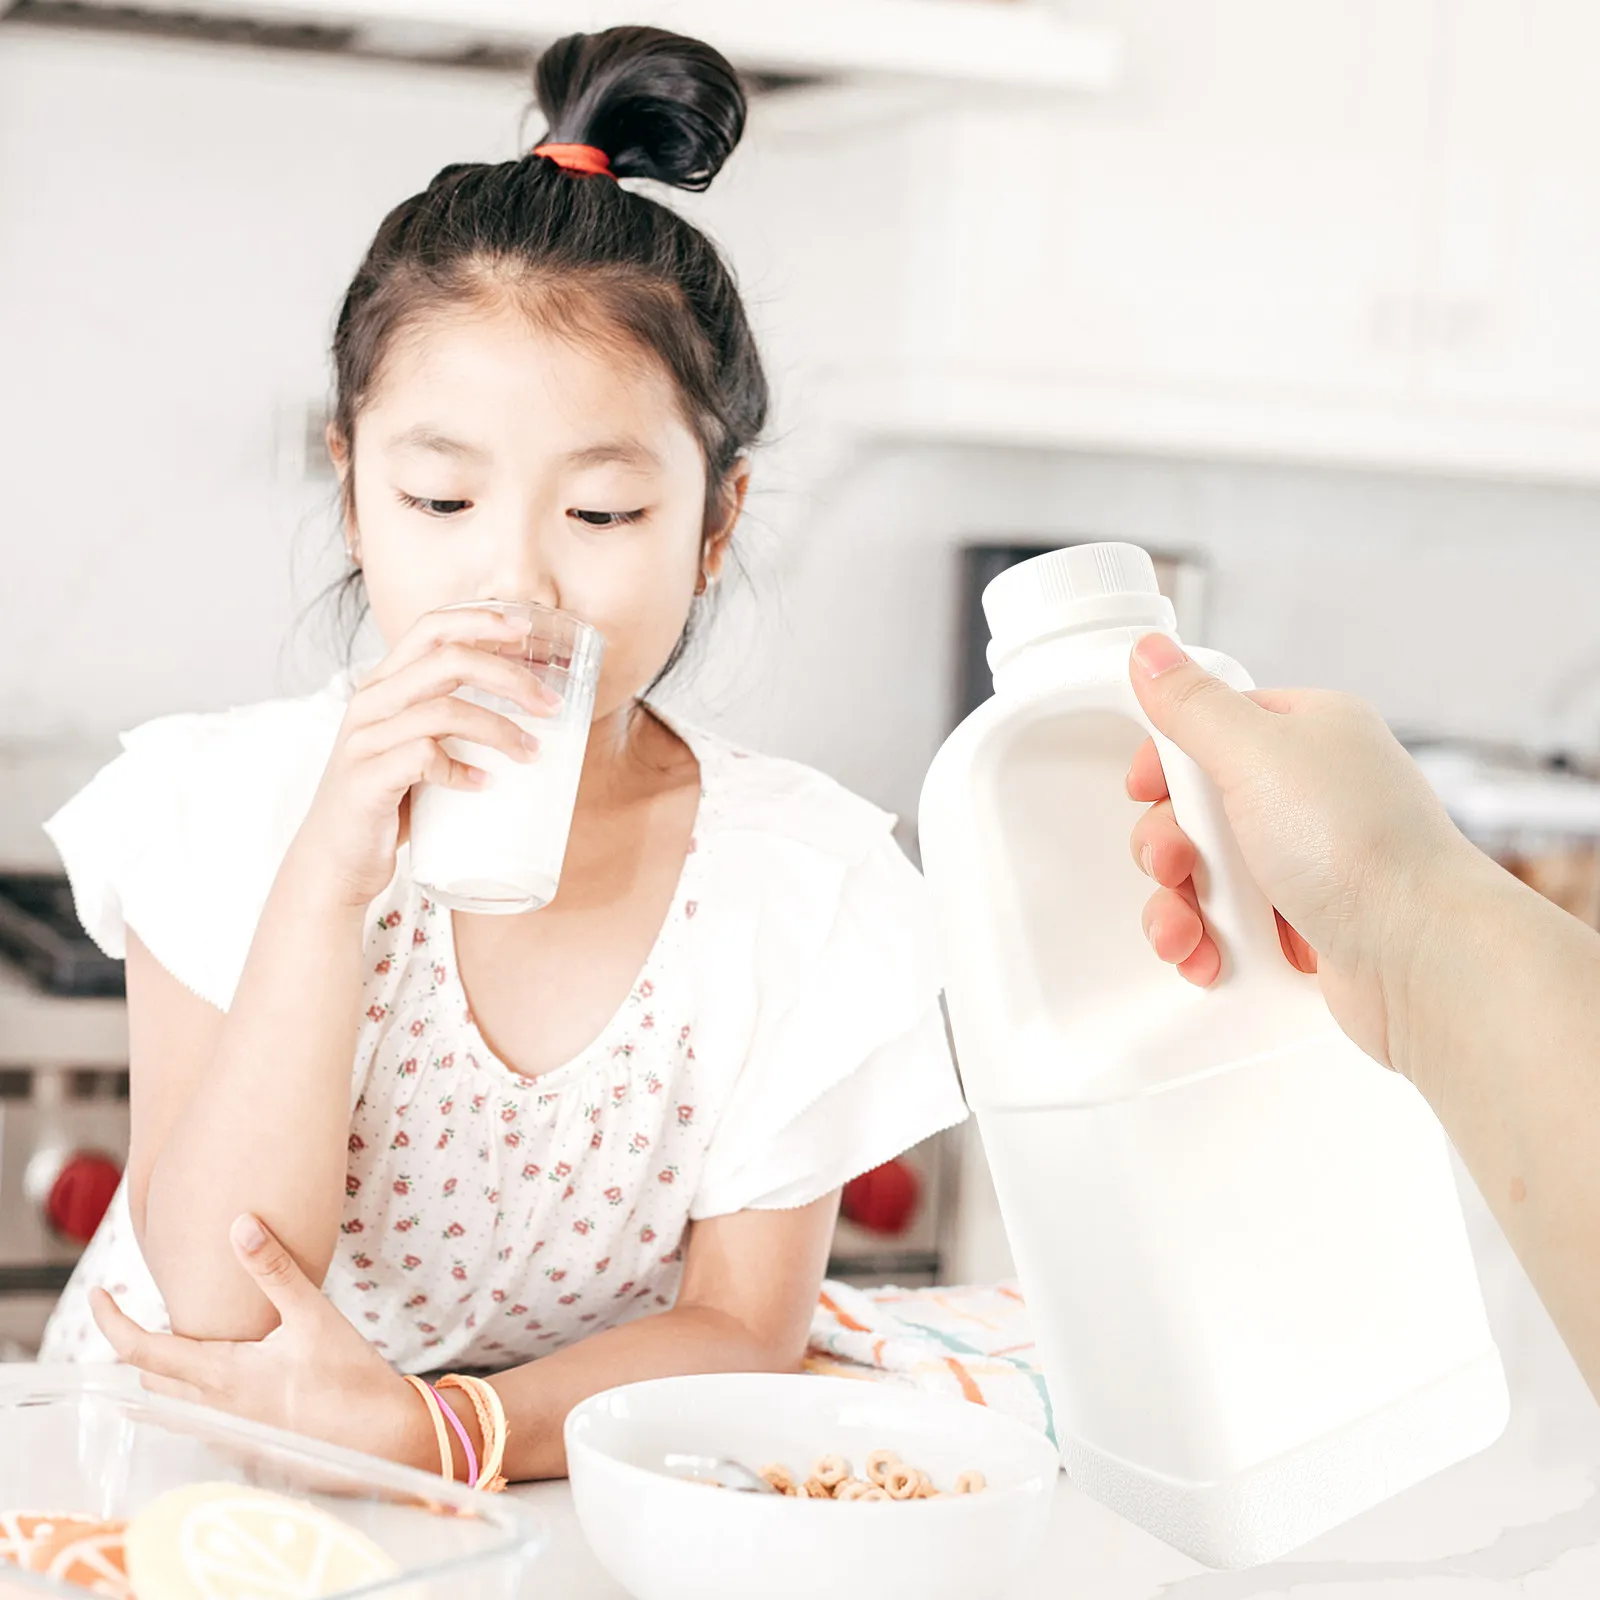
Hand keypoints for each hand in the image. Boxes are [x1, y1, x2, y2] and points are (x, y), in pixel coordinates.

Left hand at [91, 1214, 423, 1466]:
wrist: (384, 1439)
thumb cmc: (351, 1377)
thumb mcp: (315, 1315)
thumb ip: (274, 1269)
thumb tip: (241, 1223)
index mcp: (223, 1376)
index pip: (144, 1351)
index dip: (111, 1323)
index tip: (100, 1294)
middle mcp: (214, 1411)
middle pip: (151, 1379)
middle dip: (145, 1344)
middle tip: (164, 1311)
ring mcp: (229, 1436)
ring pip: (174, 1403)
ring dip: (171, 1370)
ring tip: (199, 1339)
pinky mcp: (248, 1448)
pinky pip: (201, 1420)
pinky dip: (199, 1393)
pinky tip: (237, 1375)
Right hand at [293, 606, 558, 908]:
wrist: (336, 860)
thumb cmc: (388, 800)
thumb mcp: (415, 743)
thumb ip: (449, 718)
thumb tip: (525, 704)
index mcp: (384, 684)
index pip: (431, 627)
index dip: (481, 620)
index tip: (528, 630)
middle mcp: (370, 702)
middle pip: (449, 661)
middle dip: (510, 677)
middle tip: (551, 705)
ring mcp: (365, 740)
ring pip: (444, 711)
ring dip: (500, 730)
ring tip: (531, 753)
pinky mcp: (366, 780)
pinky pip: (424, 758)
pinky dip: (463, 770)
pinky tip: (484, 783)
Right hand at [1125, 633, 1477, 1067]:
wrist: (1420, 957)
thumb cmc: (1360, 849)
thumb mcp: (1256, 753)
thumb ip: (1193, 705)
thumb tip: (1151, 654)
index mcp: (1307, 734)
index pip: (1211, 728)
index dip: (1167, 763)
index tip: (1147, 788)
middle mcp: (1308, 794)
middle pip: (1194, 808)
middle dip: (1168, 847)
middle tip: (1176, 864)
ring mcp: (1305, 862)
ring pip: (1203, 874)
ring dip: (1176, 906)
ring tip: (1185, 930)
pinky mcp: (1300, 923)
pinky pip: (1225, 926)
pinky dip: (1205, 943)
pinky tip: (1207, 956)